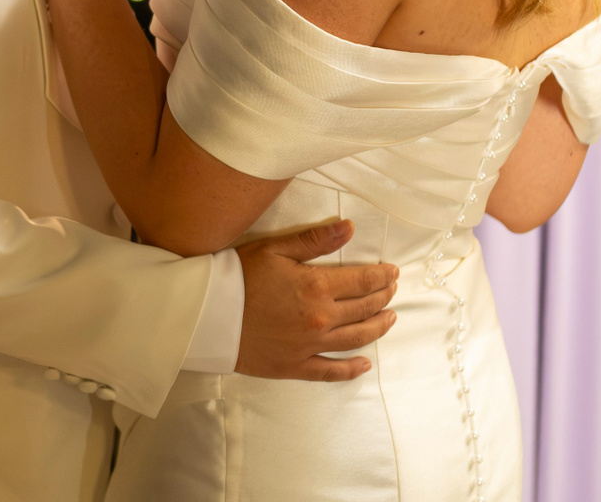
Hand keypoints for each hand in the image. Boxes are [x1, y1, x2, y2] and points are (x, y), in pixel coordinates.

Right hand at [234, 221, 399, 380]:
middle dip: (383, 297)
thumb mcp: (276, 249)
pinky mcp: (296, 366)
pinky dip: (352, 369)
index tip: (392, 272)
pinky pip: (331, 372)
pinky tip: (365, 364)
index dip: (382, 276)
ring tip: (390, 318)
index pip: (363, 281)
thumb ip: (316, 239)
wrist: (208, 314)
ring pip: (356, 338)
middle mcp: (321, 319)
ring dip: (378, 328)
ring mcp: (310, 346)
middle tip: (392, 290)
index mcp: (317, 287)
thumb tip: (350, 228)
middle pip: (364, 309)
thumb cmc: (239, 276)